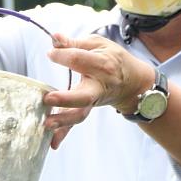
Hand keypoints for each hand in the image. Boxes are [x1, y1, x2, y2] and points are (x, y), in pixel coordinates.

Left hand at [42, 33, 155, 148]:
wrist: (134, 81)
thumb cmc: (113, 58)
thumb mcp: (98, 44)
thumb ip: (75, 43)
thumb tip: (54, 38)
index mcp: (102, 64)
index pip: (78, 59)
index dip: (61, 55)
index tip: (50, 53)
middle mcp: (99, 85)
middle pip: (84, 95)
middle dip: (66, 98)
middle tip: (48, 98)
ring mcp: (94, 100)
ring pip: (80, 114)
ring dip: (63, 121)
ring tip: (46, 124)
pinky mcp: (88, 109)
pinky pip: (76, 123)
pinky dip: (64, 133)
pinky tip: (52, 143)